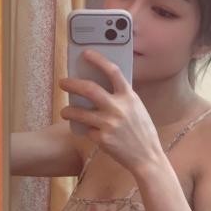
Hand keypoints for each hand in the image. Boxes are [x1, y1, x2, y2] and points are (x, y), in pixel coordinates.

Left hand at [59, 49, 162, 173]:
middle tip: (63, 82)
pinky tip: (85, 131)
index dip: (98, 59)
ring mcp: (109, 124)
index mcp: (129, 97)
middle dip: (72, 84)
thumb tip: (100, 88)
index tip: (86, 53)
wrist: (147, 157)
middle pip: (89, 89)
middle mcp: (119, 108)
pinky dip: (85, 130)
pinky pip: (87, 130)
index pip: (113, 71)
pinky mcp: (102, 139)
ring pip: (80, 112)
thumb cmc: (142, 132)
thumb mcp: (137, 110)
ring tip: (64, 111)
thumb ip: (122, 98)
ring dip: (68, 110)